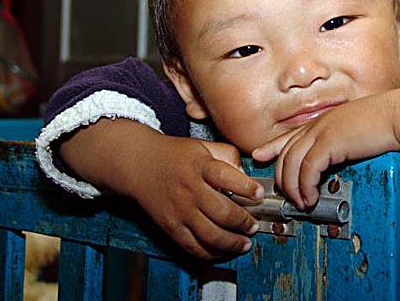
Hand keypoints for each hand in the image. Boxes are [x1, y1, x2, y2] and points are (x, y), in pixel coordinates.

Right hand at [124, 136, 263, 259]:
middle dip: (243, 222)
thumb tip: (247, 176)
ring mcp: (179, 210)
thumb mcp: (203, 146)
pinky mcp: (170, 226)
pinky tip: (222, 251)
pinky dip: (210, 253)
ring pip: (209, 235)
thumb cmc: (176, 154)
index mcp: (200, 166)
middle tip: (253, 226)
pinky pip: (192, 246)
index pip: (226, 177)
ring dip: (231, 243)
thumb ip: (228, 156)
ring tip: (243, 243)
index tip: (259, 194)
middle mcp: (189, 189)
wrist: (139, 164)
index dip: (246, 187)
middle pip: (221, 212)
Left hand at [252, 92, 399, 209]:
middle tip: (288, 197)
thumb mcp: (357, 131)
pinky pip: (307, 169)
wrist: (399, 116)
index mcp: (324, 122)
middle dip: (282, 178)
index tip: (260, 155)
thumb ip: (344, 141)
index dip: (272, 147)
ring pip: (292, 163)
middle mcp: (318, 125)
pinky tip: (310, 197)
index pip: (290, 135)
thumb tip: (340, 156)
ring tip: (302, 203)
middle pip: (286, 153)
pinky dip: (305, 186)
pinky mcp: (329, 142)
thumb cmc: (386, 124)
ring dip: (293, 188)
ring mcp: (322, 132)